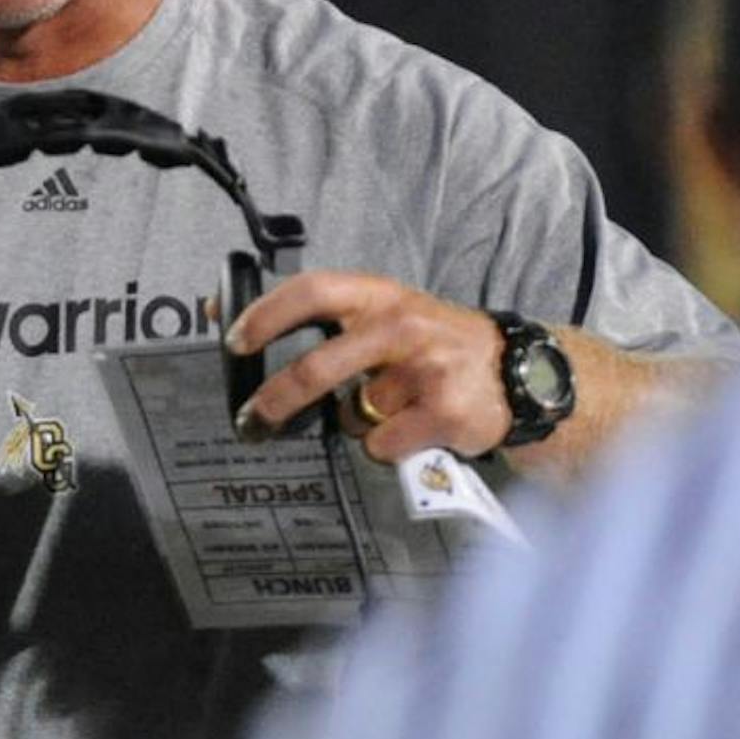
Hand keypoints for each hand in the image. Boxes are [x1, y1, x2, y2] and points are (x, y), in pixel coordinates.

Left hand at [226, 270, 510, 463]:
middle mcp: (403, 327)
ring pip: (352, 416)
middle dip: (278, 400)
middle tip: (253, 420)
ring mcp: (425, 371)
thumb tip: (222, 311)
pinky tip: (415, 429)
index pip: (314, 292)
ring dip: (359, 422)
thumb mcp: (387, 312)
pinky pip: (383, 444)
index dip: (268, 316)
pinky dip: (388, 446)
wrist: (517, 374)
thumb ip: (323, 315)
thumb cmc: (433, 343)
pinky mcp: (444, 414)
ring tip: (393, 409)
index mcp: (381, 295)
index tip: (234, 342)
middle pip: (319, 368)